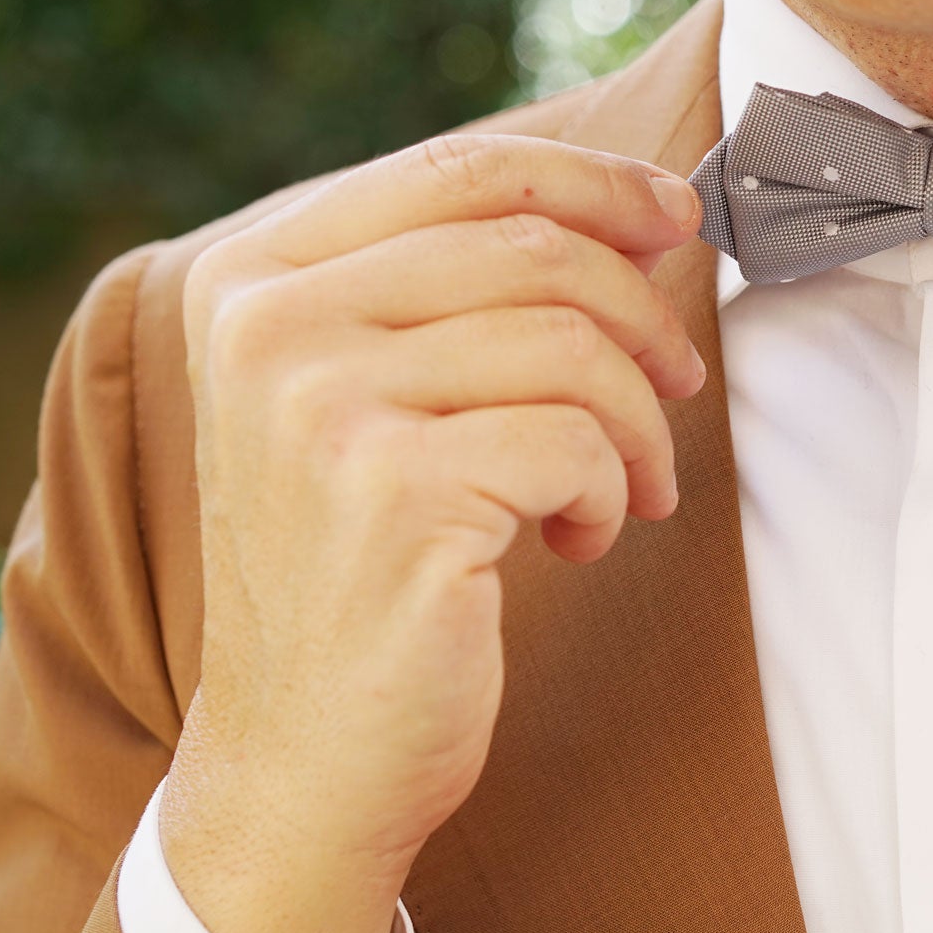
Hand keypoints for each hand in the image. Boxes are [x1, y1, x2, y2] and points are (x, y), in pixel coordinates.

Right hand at [158, 133, 703, 932]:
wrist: (301, 760)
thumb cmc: (360, 577)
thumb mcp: (370, 406)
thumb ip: (459, 298)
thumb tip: (644, 216)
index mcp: (255, 278)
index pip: (463, 172)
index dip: (597, 184)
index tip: (677, 219)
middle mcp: (271, 325)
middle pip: (537, 251)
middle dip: (644, 320)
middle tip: (677, 391)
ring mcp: (323, 406)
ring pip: (573, 345)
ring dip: (636, 424)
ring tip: (625, 490)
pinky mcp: (395, 494)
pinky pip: (577, 443)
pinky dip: (610, 495)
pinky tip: (575, 543)